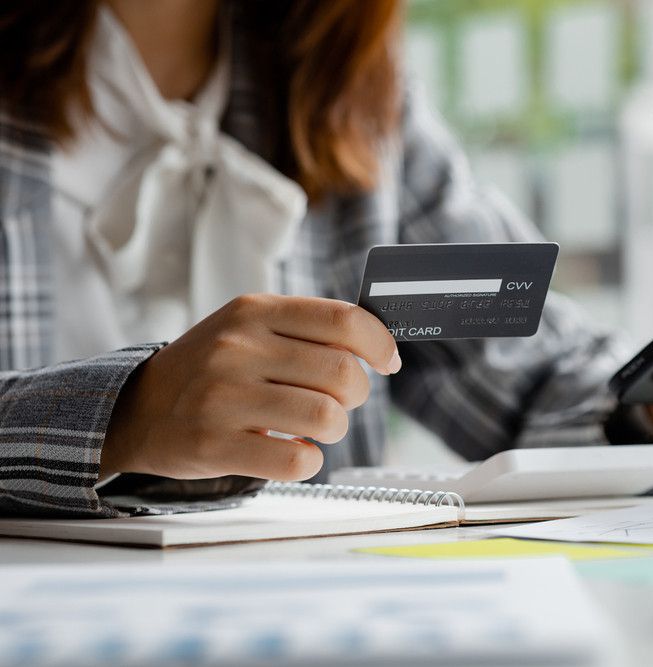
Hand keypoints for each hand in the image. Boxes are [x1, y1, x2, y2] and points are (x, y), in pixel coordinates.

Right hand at [101, 294, 400, 480]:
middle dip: (354, 396)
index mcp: (255, 312)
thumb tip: (381, 346)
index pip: (345, 321)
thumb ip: (308, 329)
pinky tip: (291, 453)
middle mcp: (238, 349)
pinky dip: (307, 462)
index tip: (388, 362)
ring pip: (326, 419)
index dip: (380, 345)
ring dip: (333, 430)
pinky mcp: (215, 446)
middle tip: (337, 402)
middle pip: (343, 375)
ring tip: (311, 429)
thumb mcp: (249, 327)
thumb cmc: (212, 368)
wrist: (137, 408)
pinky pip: (297, 462)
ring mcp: (224, 398)